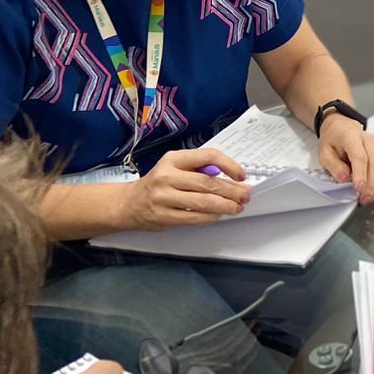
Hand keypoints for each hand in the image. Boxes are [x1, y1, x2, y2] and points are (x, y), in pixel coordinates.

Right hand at [122, 148, 248, 229]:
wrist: (128, 203)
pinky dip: (211, 217)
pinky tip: (218, 215)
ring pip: (204, 202)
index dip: (229, 165)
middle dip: (232, 190)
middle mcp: (167, 176)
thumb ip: (198, 168)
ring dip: (225, 206)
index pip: (208, 156)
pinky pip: (194, 218)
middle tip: (245, 195)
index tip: (241, 175)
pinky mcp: (164, 216)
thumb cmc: (157, 183)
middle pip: (208, 183)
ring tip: (237, 207)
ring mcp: (164, 198)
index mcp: (173, 159)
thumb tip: (231, 177)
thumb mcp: (174, 167)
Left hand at [318, 113, 373, 204]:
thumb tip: (345, 178)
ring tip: (370, 197)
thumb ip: (334, 166)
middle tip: (363, 198)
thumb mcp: (324, 153)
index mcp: (352, 137)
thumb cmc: (334, 141)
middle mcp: (369, 140)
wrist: (343, 129)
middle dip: (371, 184)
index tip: (359, 188)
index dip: (360, 174)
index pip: (360, 157)